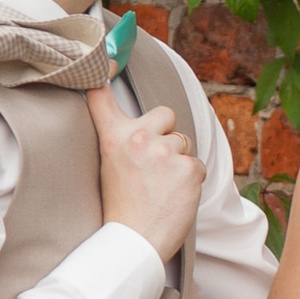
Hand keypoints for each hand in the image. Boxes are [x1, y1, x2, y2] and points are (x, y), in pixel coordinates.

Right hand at [88, 84, 202, 262]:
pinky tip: (174, 196)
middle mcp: (139, 137)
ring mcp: (166, 152)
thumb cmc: (121, 209)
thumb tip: (146, 121)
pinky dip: (190, 179)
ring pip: (184, 142)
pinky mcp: (190, 168)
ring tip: (161, 187)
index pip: (102, 96)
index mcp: (113, 137)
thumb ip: (123, 139)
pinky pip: (197, 164)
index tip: (106, 55)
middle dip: (166, 132)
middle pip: (165, 113)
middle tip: (152, 164)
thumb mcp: (110, 166)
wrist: (134, 243)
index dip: (103, 70)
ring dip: (178, 160)